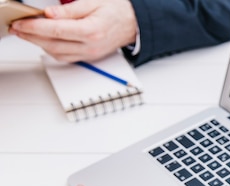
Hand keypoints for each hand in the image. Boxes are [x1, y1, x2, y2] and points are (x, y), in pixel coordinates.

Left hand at [9, 0, 136, 62]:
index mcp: (92, 31)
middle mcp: (90, 46)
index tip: (20, 23)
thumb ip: (70, 10)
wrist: (134, 23)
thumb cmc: (116, 10)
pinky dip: (51, 50)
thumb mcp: (94, 1)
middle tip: (17, 28)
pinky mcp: (89, 57)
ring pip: (57, 53)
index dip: (35, 27)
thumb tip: (50, 14)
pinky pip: (65, 57)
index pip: (56, 30)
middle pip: (53, 44)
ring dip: (38, 44)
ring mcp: (90, 54)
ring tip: (26, 34)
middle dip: (31, 37)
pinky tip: (42, 41)